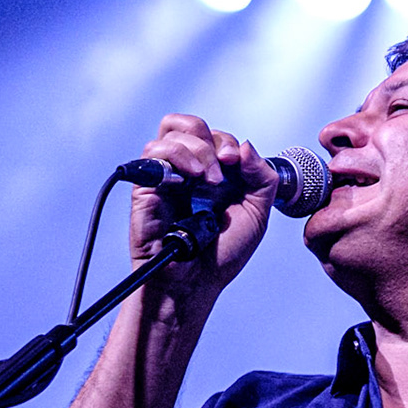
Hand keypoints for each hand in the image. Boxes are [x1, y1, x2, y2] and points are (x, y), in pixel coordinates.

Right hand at [131, 114, 276, 294]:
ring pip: (169, 133)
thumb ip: (261, 177)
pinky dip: (175, 158)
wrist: (196, 283)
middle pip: (187, 125)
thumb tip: (245, 145)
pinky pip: (153, 153)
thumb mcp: (257, 213)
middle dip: (211, 140)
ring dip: (196, 150)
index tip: (236, 162)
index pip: (213, 136)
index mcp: (211, 173)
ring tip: (207, 180)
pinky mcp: (146, 187)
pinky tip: (189, 182)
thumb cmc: (222, 254)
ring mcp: (165, 177)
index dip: (227, 142)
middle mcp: (186, 171)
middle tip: (223, 164)